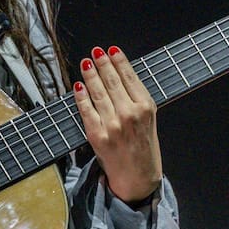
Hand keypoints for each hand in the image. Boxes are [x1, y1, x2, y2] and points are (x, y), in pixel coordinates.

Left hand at [74, 45, 161, 204]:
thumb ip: (137, 98)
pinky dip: (81, 97)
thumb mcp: (150, 119)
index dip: (119, 61)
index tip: (111, 50)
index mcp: (146, 108)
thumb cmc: (144, 147)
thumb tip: (120, 73)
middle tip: (96, 52)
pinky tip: (78, 85)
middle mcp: (130, 114)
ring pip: (98, 93)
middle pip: (112, 82)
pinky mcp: (97, 136)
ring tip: (86, 63)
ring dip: (90, 75)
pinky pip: (86, 111)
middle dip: (102, 63)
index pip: (130, 77)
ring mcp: (113, 125)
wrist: (138, 178)